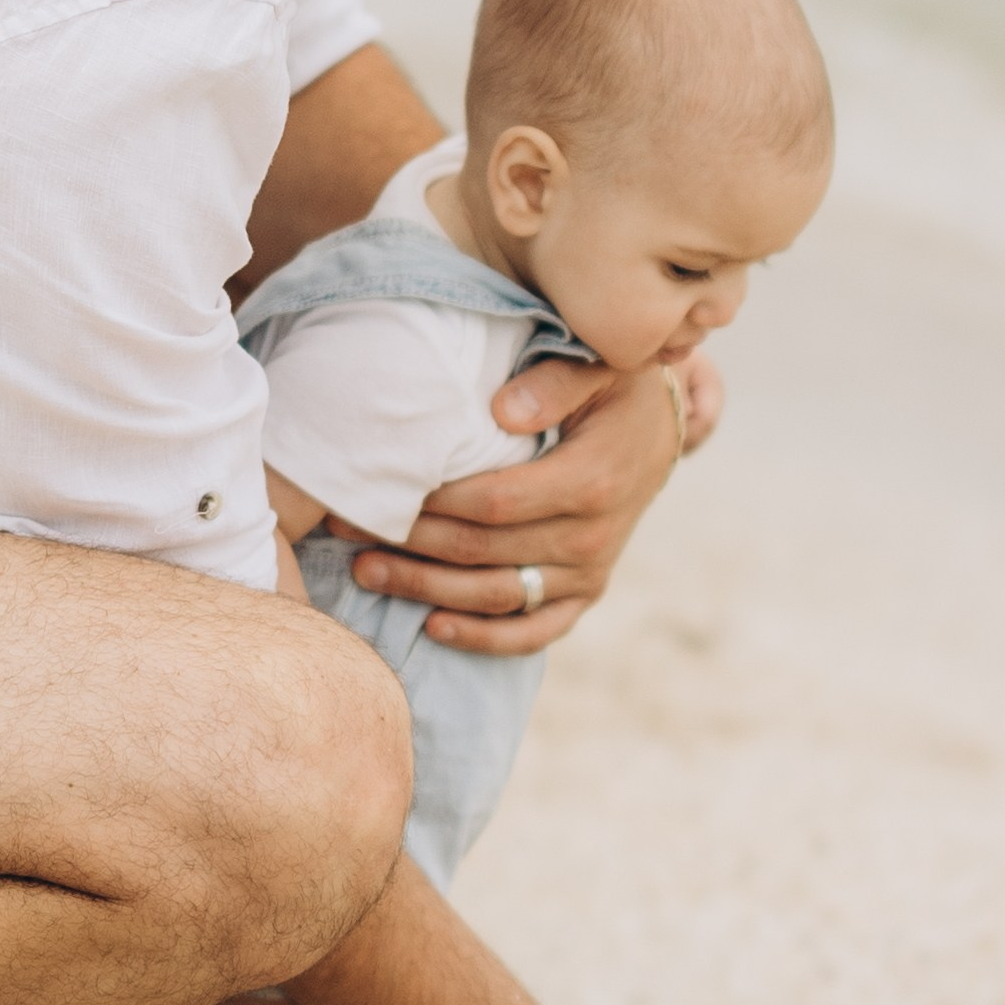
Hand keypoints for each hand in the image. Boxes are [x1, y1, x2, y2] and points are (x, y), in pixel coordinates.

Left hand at [346, 353, 689, 653]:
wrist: (659, 427)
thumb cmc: (615, 388)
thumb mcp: (599, 366)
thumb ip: (554, 382)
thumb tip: (501, 412)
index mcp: (592, 481)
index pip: (496, 503)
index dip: (433, 503)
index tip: (378, 490)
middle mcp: (593, 538)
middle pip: (484, 553)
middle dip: (409, 545)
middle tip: (345, 530)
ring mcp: (591, 573)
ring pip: (497, 596)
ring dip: (426, 590)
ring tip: (365, 571)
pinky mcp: (586, 594)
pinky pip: (533, 633)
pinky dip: (483, 638)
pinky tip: (432, 628)